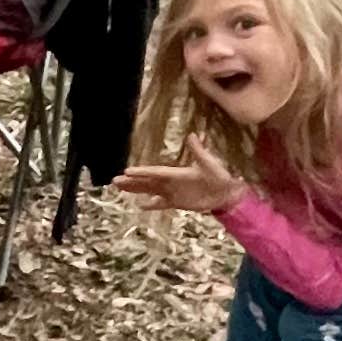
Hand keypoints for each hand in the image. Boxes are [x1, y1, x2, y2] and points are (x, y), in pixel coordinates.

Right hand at [113, 136, 242, 214]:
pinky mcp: (176, 202)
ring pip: (149, 191)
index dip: (142, 172)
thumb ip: (199, 151)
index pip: (155, 172)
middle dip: (131, 181)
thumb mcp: (209, 163)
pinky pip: (160, 204)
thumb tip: (193, 135)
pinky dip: (151, 205)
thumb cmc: (219, 176)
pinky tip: (139, 206)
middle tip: (114, 180)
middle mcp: (171, 182)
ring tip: (119, 188)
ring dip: (135, 190)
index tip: (127, 171)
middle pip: (147, 181)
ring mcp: (172, 192)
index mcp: (176, 173)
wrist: (226, 193)